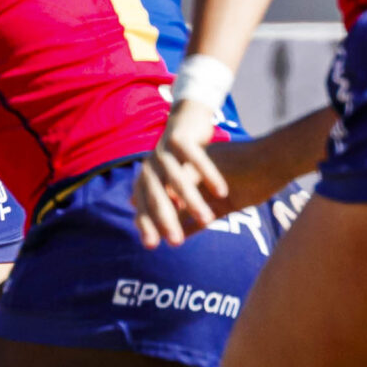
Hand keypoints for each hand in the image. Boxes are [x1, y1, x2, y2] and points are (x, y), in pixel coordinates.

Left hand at [132, 100, 227, 246]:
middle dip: (166, 220)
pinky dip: (210, 176)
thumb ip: (169, 206)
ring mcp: (164, 151)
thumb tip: (161, 234)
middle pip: (157, 196)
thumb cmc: (184, 161)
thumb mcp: (178, 186)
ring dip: (192, 200)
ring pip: (180, 181)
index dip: (147, 225)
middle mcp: (150, 166)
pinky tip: (222, 191)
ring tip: (207, 218)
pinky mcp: (181, 138)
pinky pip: (198, 160)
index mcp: (146, 179)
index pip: (144, 206)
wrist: (188, 120)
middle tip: (174, 242)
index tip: (153, 246)